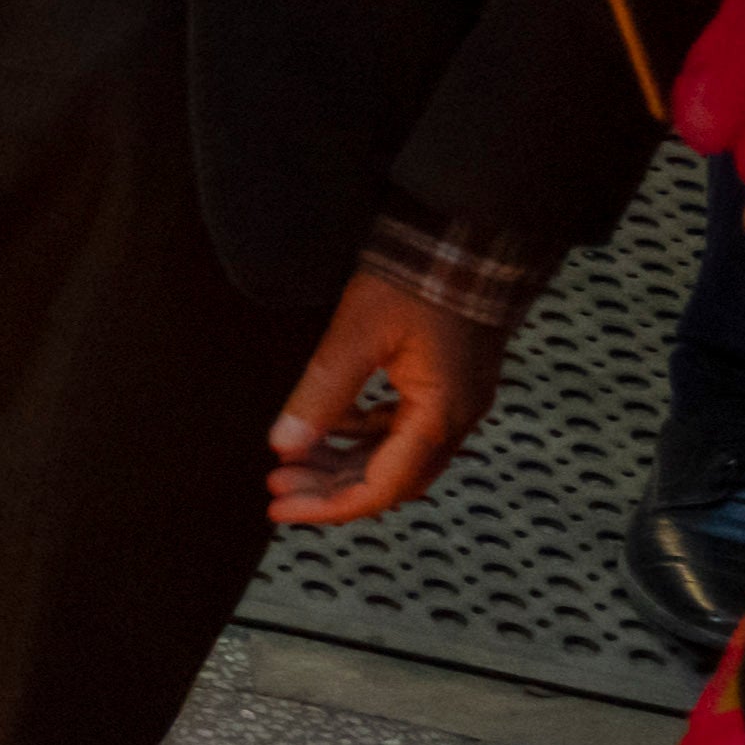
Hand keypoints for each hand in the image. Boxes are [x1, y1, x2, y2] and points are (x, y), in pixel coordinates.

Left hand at [265, 267, 510, 528]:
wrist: (467, 236)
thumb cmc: (421, 278)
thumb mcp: (358, 335)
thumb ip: (322, 394)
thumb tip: (285, 444)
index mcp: (441, 415)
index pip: (381, 487)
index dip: (328, 505)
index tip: (280, 508)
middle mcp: (456, 417)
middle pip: (389, 479)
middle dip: (330, 488)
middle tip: (277, 488)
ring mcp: (455, 400)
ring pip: (394, 455)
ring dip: (344, 463)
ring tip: (290, 462)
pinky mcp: (446, 383)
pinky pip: (401, 427)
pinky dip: (362, 434)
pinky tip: (325, 427)